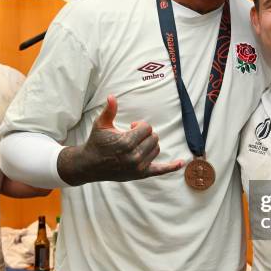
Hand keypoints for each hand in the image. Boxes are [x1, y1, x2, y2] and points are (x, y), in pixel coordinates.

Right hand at [57, 95, 183, 184]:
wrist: (89, 165)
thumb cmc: (96, 142)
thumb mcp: (101, 125)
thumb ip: (109, 110)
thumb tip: (112, 96)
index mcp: (126, 142)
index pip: (147, 128)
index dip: (140, 125)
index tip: (131, 127)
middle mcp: (134, 156)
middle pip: (154, 138)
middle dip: (145, 134)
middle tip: (133, 135)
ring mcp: (138, 167)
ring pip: (156, 149)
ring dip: (150, 144)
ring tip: (137, 144)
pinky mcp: (140, 174)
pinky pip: (160, 170)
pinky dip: (171, 167)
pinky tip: (181, 163)